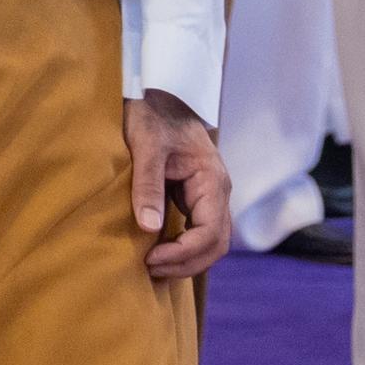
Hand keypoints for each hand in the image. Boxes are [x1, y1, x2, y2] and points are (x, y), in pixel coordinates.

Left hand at [127, 90, 227, 279]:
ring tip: (152, 267)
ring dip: (185, 259)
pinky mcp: (196, 196)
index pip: (210, 232)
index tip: (151, 259)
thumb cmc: (152, 114)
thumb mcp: (146, 146)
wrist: (158, 94)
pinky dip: (182, 247)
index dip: (183, 253)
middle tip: (149, 270)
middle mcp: (218, 192)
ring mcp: (209, 195)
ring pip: (210, 241)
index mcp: (212, 180)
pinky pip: (197, 230)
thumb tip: (149, 228)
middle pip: (216, 244)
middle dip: (186, 263)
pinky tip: (157, 251)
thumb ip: (148, 185)